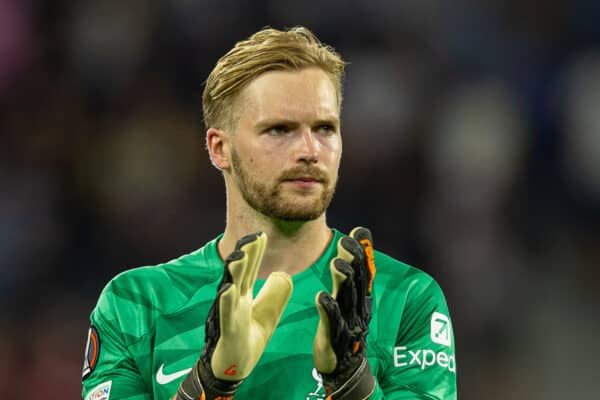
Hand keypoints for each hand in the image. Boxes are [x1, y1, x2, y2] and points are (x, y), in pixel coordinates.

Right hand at [178, 232, 292, 399]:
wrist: (233, 369)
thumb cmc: (247, 339)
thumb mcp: (267, 314)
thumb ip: (275, 294)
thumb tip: (283, 272)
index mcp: (243, 296)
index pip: (249, 270)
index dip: (255, 253)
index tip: (261, 234)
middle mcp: (233, 302)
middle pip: (239, 274)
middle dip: (245, 255)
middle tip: (253, 236)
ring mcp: (229, 316)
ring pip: (230, 290)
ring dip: (234, 273)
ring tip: (240, 256)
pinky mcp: (227, 333)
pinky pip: (225, 316)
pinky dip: (226, 303)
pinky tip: (229, 289)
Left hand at [313, 227, 375, 399]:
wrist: (345, 368)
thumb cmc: (345, 327)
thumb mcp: (351, 297)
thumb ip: (353, 269)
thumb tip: (357, 236)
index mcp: (361, 298)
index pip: (365, 271)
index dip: (363, 251)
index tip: (358, 230)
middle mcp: (357, 309)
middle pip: (358, 282)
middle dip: (355, 261)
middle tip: (347, 241)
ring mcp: (347, 324)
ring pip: (347, 300)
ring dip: (343, 282)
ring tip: (336, 265)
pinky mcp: (333, 340)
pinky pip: (332, 324)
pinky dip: (328, 310)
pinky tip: (321, 296)